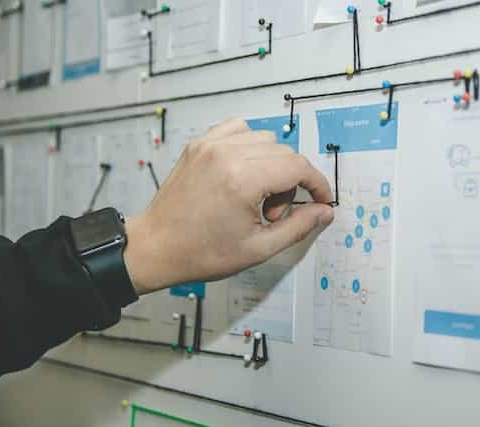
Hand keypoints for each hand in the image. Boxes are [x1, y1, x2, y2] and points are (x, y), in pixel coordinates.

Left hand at [124, 118, 334, 294]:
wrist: (156, 247)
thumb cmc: (200, 252)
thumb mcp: (258, 248)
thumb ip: (298, 226)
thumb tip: (323, 211)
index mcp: (242, 180)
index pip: (298, 167)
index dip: (317, 184)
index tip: (321, 199)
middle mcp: (226, 154)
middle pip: (285, 153)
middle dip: (291, 183)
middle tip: (273, 214)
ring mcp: (210, 145)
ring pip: (265, 139)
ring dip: (271, 165)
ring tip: (255, 197)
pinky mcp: (199, 144)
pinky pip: (239, 130)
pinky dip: (250, 147)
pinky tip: (243, 173)